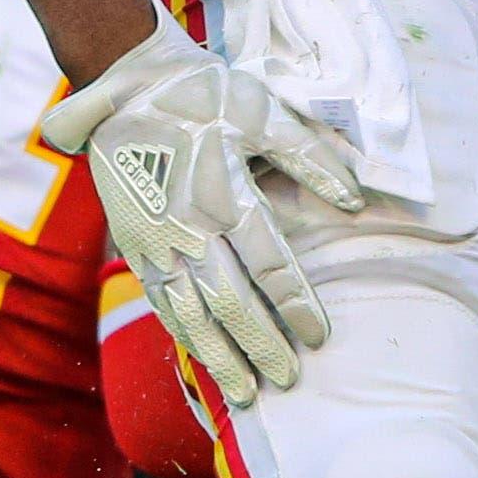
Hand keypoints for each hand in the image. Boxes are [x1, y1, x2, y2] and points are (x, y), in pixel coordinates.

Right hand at [43, 21, 361, 405]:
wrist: (123, 85)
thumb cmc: (201, 93)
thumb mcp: (261, 111)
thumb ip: (309, 156)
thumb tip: (355, 199)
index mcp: (224, 197)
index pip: (270, 268)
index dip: (296, 307)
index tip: (319, 337)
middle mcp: (188, 230)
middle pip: (230, 303)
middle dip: (261, 345)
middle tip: (289, 380)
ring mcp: (155, 242)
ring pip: (190, 313)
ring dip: (219, 356)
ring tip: (245, 392)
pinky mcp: (134, 245)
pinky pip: (161, 302)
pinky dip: (184, 335)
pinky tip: (201, 357)